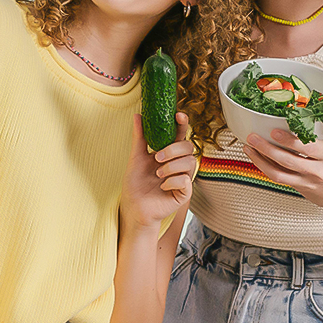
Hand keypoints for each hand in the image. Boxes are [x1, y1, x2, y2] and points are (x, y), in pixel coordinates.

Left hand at [120, 113, 195, 232]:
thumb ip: (139, 137)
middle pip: (188, 147)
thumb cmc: (136, 184)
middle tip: (156, 157)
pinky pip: (186, 181)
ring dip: (171, 166)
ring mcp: (183, 178)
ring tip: (157, 174)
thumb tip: (138, 115)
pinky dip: (173, 181)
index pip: (180, 135)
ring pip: (189, 162)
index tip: (178, 115)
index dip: (182, 124)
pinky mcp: (184, 193)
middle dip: (173, 149)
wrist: (133, 207)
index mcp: (169, 153)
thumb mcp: (136, 157)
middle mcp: (179, 164)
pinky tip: (163, 186)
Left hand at [241, 122, 322, 216]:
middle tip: (253, 136)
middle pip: (289, 160)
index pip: (309, 147)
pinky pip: (279, 179)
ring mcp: (307, 182)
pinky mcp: (299, 189)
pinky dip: (264, 168)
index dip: (290, 140)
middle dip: (267, 148)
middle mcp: (318, 170)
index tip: (275, 130)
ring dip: (261, 160)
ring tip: (248, 146)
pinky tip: (256, 158)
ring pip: (279, 173)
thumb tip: (321, 100)